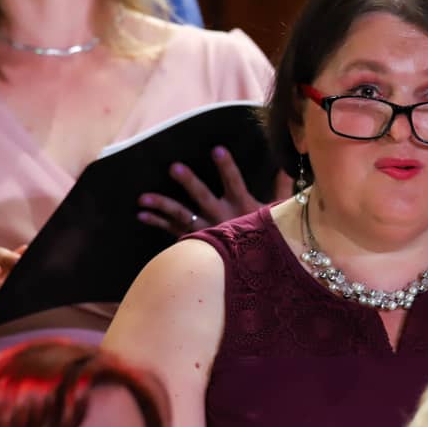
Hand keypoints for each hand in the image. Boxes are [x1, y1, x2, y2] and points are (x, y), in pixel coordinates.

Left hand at [138, 146, 277, 235]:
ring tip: (143, 198)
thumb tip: (285, 168)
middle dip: (189, 182)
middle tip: (174, 168)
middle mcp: (223, 219)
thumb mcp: (278, 215)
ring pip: (183, 216)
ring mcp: (207, 232)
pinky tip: (142, 214)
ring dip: (163, 205)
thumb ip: (281, 190)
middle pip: (203, 198)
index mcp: (244, 208)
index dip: (226, 167)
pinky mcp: (196, 243)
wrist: (257, 276)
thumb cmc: (270, 241)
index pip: (234, 182)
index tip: (216, 149)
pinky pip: (173, 232)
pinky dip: (157, 222)